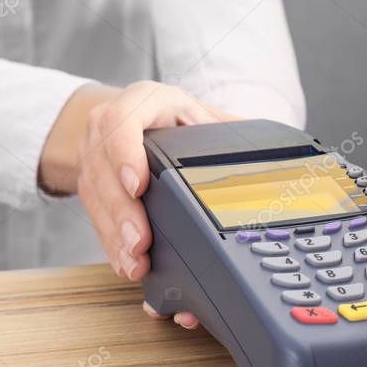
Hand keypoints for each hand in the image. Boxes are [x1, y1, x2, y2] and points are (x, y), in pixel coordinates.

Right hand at [39, 80, 237, 328]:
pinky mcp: (90, 184)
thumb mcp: (199, 114)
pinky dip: (111, 245)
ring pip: (96, 198)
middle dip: (122, 212)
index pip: (122, 122)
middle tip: (140, 242)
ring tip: (135, 263)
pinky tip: (126, 264)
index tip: (137, 185)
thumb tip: (276, 152)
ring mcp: (94, 157)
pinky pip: (95, 217)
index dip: (125, 154)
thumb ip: (229, 129)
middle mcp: (109, 127)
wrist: (126, 121)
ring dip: (115, 236)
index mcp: (142, 102)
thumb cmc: (171, 118)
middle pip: (105, 171)